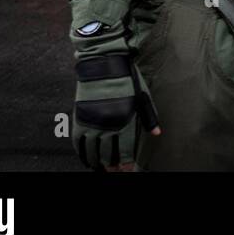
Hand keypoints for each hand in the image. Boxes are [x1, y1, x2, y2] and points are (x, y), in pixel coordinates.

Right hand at [72, 53, 160, 170]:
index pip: (123, 151)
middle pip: (106, 154)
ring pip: (90, 151)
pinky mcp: (79, 118)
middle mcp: (106, 124)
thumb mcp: (142, 97)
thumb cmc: (127, 78)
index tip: (126, 170)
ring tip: (101, 168)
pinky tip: (86, 158)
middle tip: (114, 171)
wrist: (103, 63)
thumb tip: (156, 134)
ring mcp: (91, 122)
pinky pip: (77, 142)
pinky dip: (81, 153)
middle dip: (111, 166)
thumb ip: (148, 118)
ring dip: (96, 162)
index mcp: (123, 120)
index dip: (124, 163)